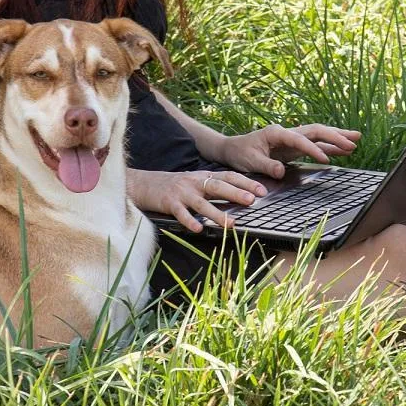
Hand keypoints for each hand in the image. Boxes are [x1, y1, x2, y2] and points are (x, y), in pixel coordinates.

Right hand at [127, 168, 266, 232]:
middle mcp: (195, 182)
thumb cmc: (173, 186)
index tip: (262, 190)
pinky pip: (181, 213)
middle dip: (236, 193)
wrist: (143, 183)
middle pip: (219, 186)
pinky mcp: (169, 203)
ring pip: (203, 203)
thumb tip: (238, 195)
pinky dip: (190, 221)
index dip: (246, 182)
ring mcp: (182, 193)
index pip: (229, 176)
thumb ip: (212, 187)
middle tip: (252, 200)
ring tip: (231, 224)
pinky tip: (199, 229)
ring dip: (218, 214)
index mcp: (203, 177)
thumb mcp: (194, 182)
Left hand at [213, 123, 362, 178]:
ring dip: (337, 137)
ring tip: (356, 140)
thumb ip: (267, 166)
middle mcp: (287, 132)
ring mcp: (292, 138)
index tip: (325, 159)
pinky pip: (315, 144)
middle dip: (335, 135)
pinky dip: (329, 147)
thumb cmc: (240, 154)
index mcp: (276, 133)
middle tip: (353, 141)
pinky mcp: (294, 147)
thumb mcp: (250, 162)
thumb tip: (281, 171)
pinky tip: (343, 150)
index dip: (313, 149)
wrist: (233, 149)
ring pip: (318, 135)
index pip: (300, 139)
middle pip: (315, 131)